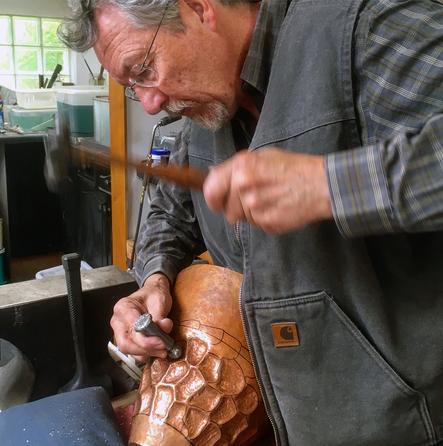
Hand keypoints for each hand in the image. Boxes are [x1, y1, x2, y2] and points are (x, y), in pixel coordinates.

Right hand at [110, 273, 172, 361]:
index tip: (162, 342)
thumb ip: (160, 317)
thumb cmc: (153, 294)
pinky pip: (133, 352)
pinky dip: (146, 354)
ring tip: (163, 349)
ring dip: (147, 353)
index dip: (147, 340)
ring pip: (129, 351)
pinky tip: (157, 350)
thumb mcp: (159, 301)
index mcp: (123, 307)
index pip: (131, 329)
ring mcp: (120, 331)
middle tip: (163, 348)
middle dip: (146, 349)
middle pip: (126, 344)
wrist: (153, 292)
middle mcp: (118, 321)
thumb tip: (164, 328)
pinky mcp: (127, 339)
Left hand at [203, 148, 332, 233]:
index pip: (210, 190)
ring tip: (270, 202)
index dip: (213, 199)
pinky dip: (265, 221)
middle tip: (255, 201)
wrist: (320, 184)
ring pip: (242, 220)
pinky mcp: (266, 222)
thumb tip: (212, 176)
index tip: (218, 202)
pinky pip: (257, 226)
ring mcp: (254, 206)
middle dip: (236, 209)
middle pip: (226, 210)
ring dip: (252, 215)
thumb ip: (236, 168)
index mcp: (241, 166)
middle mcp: (243, 185)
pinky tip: (278, 209)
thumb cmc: (293, 168)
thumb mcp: (262, 157)